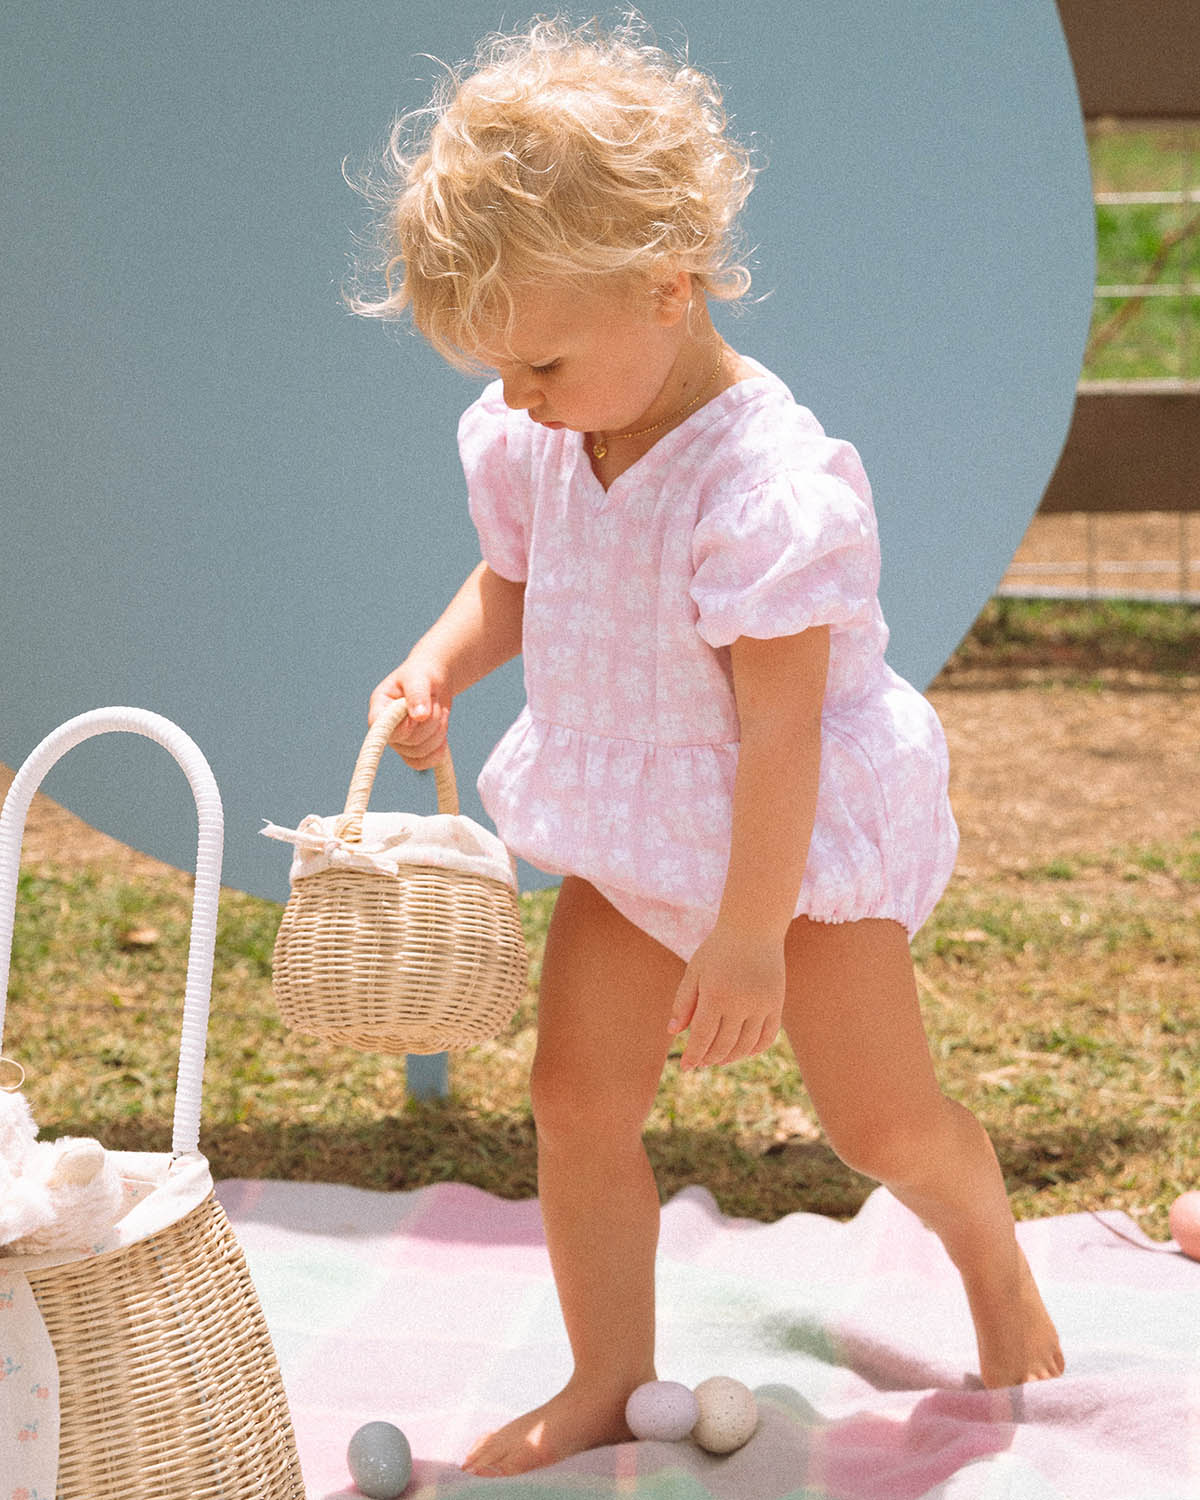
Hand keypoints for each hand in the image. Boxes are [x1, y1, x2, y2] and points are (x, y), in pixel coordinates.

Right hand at [367, 656, 451, 770]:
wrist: (434, 681)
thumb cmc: (422, 674)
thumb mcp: (420, 677)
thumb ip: (418, 694)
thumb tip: (420, 717)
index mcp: (379, 707)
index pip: (379, 728)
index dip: (401, 726)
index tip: (418, 714)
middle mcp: (386, 728)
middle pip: (408, 742)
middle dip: (430, 723)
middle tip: (435, 702)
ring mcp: (399, 742)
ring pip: (420, 753)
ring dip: (438, 733)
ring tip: (439, 712)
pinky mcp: (413, 750)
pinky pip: (423, 763)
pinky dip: (438, 751)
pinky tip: (442, 735)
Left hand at [667, 924, 785, 1070]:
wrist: (754, 927)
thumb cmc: (718, 948)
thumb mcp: (695, 970)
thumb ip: (683, 1001)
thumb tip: (673, 1032)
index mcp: (715, 994)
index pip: (702, 1037)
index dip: (693, 1055)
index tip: (686, 1067)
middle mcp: (740, 1003)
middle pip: (723, 1045)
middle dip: (709, 1058)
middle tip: (701, 1062)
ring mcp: (762, 1005)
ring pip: (746, 1045)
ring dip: (731, 1057)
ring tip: (719, 1059)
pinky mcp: (777, 1004)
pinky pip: (767, 1037)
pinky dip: (755, 1049)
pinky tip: (743, 1051)